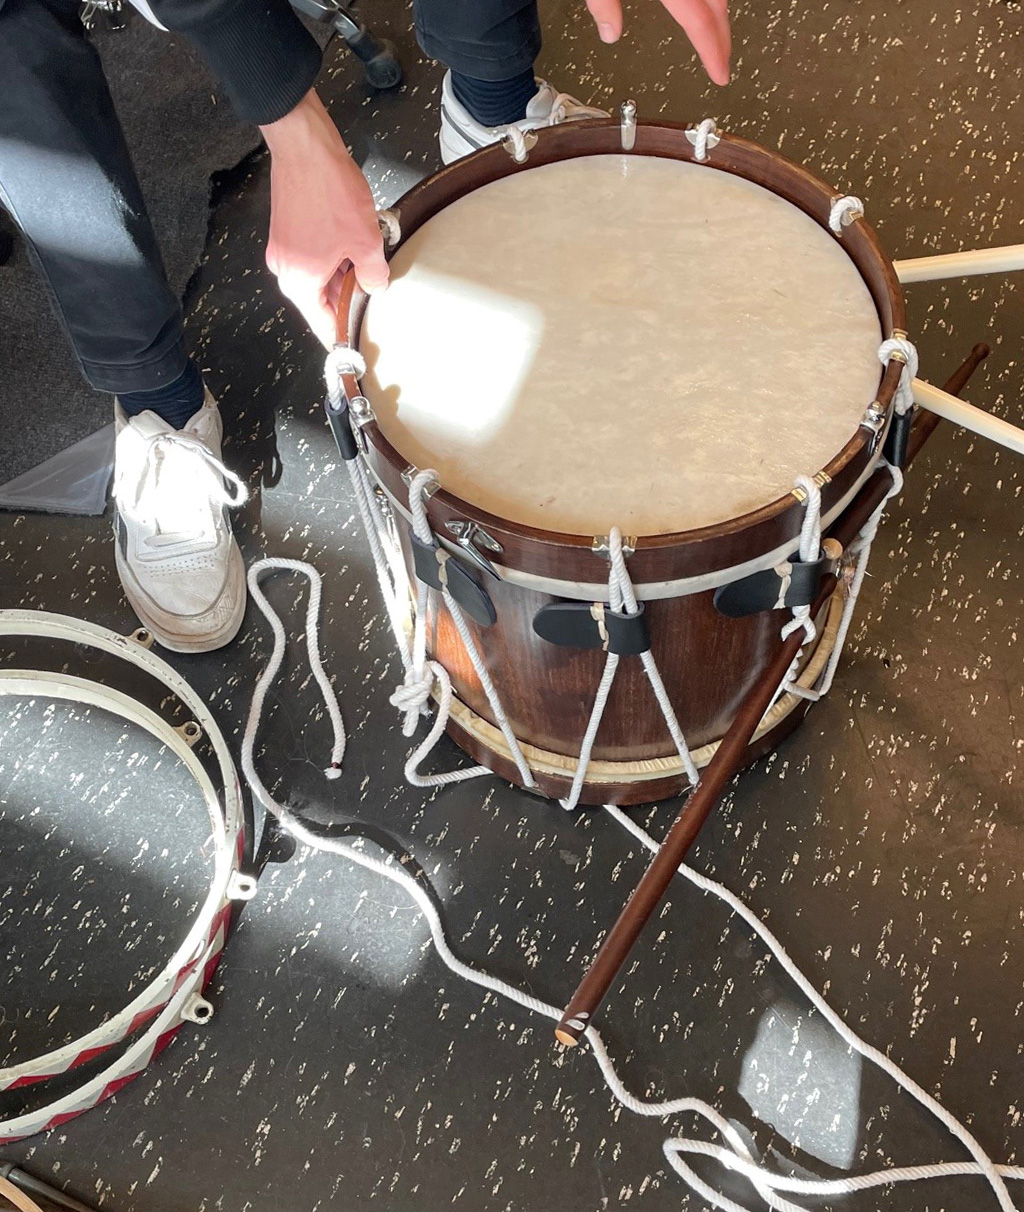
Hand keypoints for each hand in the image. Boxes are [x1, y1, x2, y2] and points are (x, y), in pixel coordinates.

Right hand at [261, 90, 387, 347]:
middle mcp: (286, 271)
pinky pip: (316, 256)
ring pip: (322, 276)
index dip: (346, 335)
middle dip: (351, 296)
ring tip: (369, 256)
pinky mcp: (289, 231)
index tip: (362, 346)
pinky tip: (357, 239)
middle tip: (378, 291)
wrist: (305, 145)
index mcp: (299, 284)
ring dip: (346, 272)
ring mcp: (285, 250)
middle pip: (323, 300)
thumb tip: (374, 290)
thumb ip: (373, 276)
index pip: (324, 325)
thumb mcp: (364, 242)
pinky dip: (336, 254)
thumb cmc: (329, 193)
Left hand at [585, 0, 730, 84]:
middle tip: (721, 61)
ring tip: (712, 32)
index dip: (712, 51)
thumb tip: (609, 31)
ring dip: (717, 11)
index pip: (698, 21)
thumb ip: (602, 2)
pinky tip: (699, 0)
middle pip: (716, 3)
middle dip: (721, 35)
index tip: (720, 75)